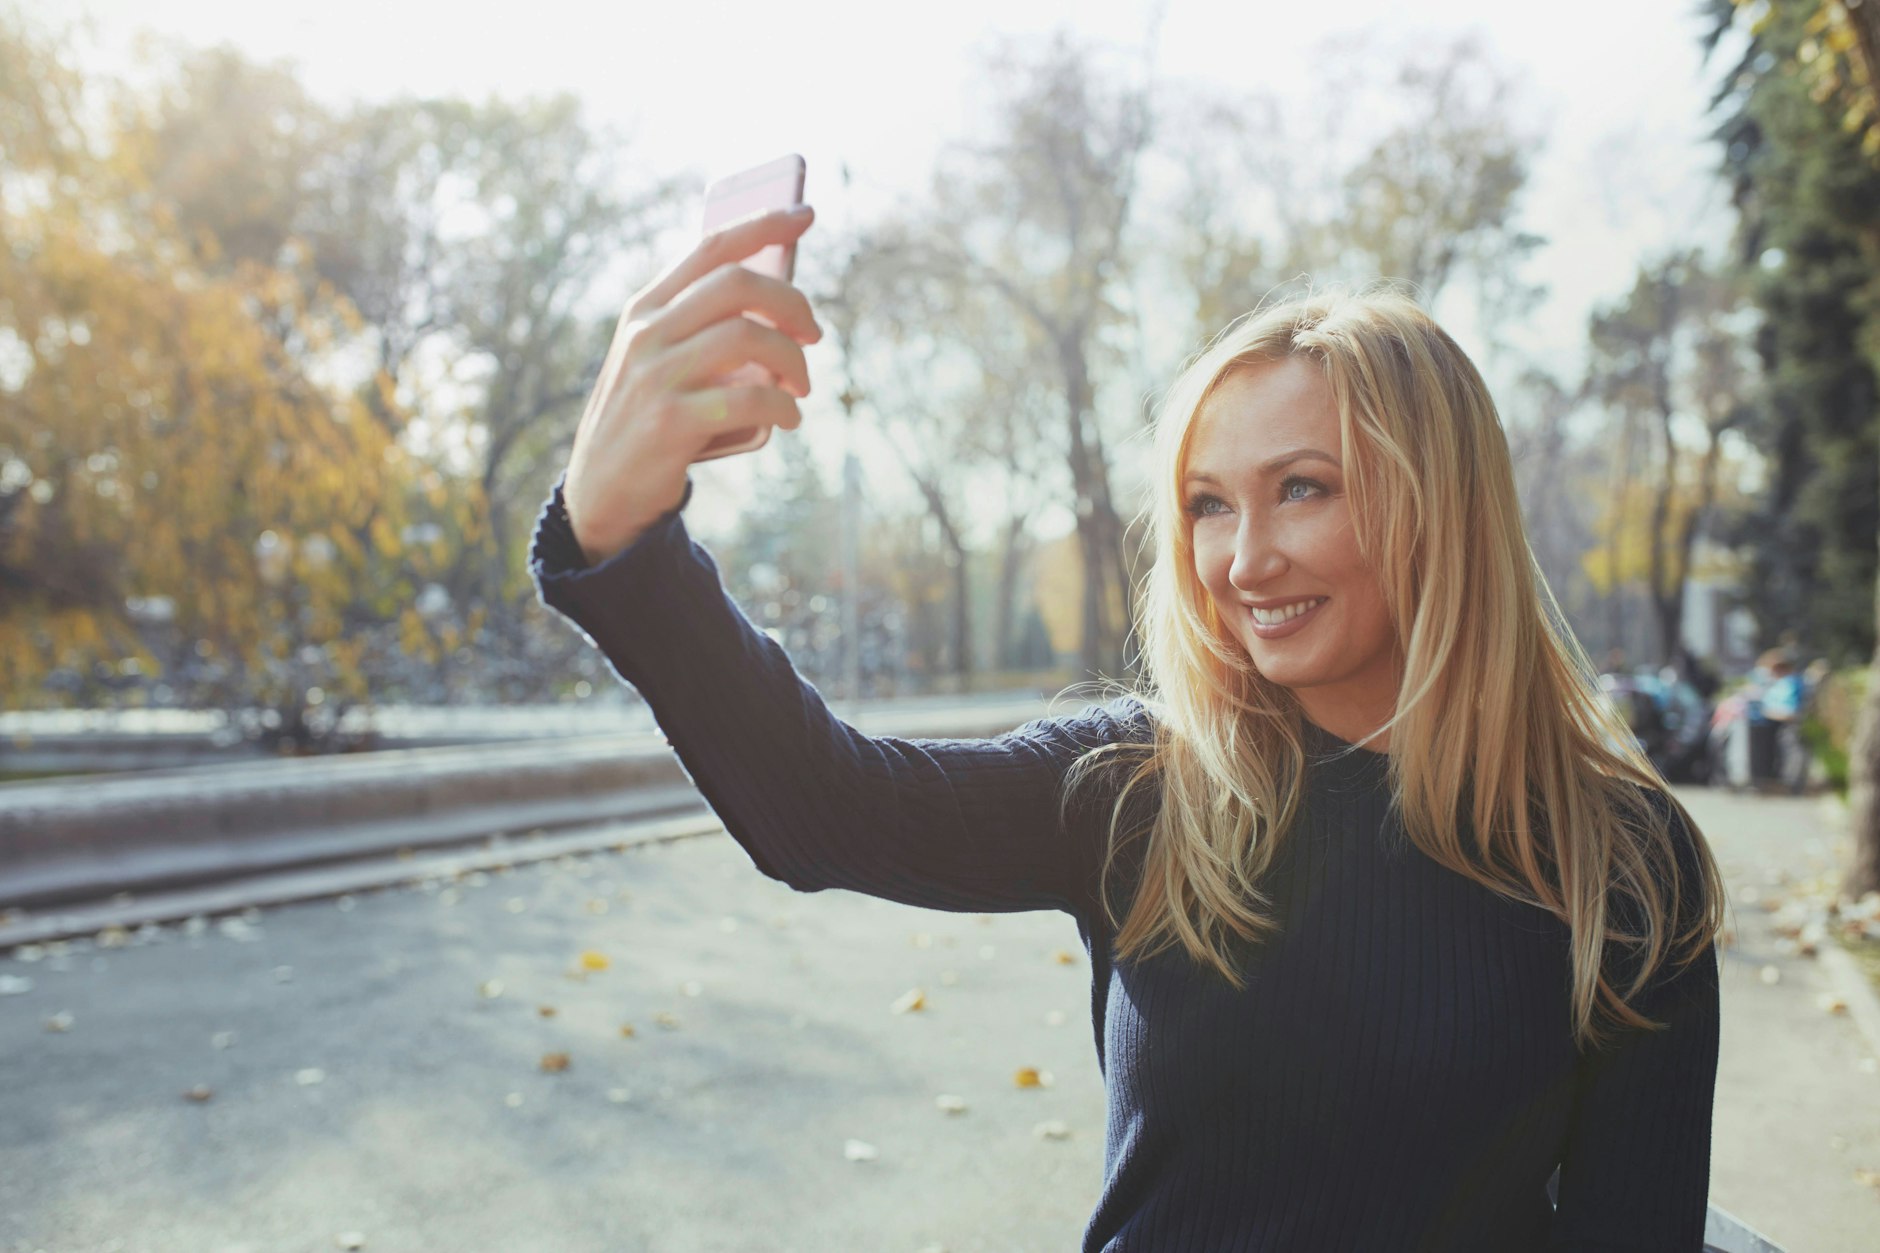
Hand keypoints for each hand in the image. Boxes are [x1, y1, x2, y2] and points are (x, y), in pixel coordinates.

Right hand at [563, 204, 821, 564]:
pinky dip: (783, 406)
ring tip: (802, 386)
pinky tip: (790, 418)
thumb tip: (781, 300)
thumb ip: (701, 328)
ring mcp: (656, 375)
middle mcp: (646, 333)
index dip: (763, 224)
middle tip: (814, 335)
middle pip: (737, 284)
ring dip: (793, 360)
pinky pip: (749, 397)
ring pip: (748, 336)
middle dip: (792, 303)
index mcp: (645, 309)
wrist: (603, 492)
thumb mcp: (660, 362)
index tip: (806, 215)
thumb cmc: (649, 419)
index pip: (711, 248)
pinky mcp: (671, 421)